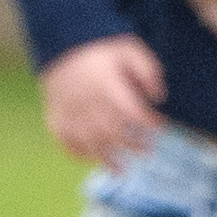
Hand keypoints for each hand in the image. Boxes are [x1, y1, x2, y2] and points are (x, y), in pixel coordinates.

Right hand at [39, 34, 168, 165]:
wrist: (63, 45)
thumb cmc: (102, 50)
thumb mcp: (130, 49)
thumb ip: (148, 70)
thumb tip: (159, 97)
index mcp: (105, 83)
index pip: (131, 110)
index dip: (148, 121)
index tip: (160, 125)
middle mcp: (86, 101)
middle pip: (111, 131)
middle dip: (132, 144)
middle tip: (148, 152)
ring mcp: (69, 112)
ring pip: (89, 142)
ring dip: (106, 159)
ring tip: (121, 171)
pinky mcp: (56, 118)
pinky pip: (65, 142)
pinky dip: (78, 154)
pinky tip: (93, 160)